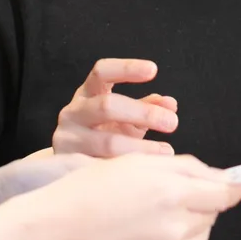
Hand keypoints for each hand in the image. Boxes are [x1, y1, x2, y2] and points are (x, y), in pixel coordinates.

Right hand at [9, 154, 240, 239]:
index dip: (230, 188)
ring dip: (189, 227)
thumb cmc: (88, 190)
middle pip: (212, 216)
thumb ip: (186, 167)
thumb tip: (225, 180)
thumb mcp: (134, 163)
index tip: (231, 187)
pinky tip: (144, 238)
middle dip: (201, 204)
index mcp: (172, 192)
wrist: (51, 233)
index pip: (226, 194)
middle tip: (168, 197)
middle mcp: (175, 227)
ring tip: (154, 218)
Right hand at [53, 59, 178, 157]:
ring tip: (166, 151)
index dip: (126, 68)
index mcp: (87, 93)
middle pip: (107, 106)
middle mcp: (73, 112)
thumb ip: (147, 108)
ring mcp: (67, 139)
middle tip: (173, 122)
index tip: (153, 70)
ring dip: (141, 147)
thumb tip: (171, 105)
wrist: (71, 164)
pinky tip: (145, 172)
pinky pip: (104, 167)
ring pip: (107, 142)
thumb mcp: (125, 118)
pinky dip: (128, 169)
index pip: (102, 72)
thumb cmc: (103, 134)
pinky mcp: (70, 165)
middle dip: (143, 113)